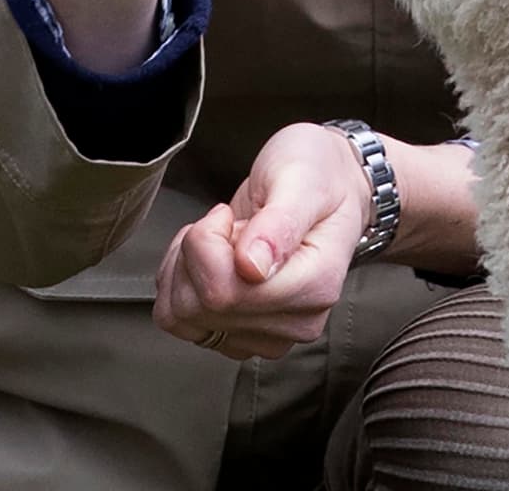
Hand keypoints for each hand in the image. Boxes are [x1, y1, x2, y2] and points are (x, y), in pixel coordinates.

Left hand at [153, 123, 370, 358]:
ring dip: (186, 266)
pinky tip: (210, 256)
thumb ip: (279, 222)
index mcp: (315, 286)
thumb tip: (252, 269)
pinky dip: (180, 281)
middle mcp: (294, 322)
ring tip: (223, 238)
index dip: (208, 245)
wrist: (328, 181)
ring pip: (183, 316)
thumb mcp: (301, 179)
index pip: (226, 292)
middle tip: (229, 223)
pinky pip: (180, 320)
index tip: (227, 215)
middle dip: (197, 251)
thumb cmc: (318, 174)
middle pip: (200, 306)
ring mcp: (266, 334)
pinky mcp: (241, 335)